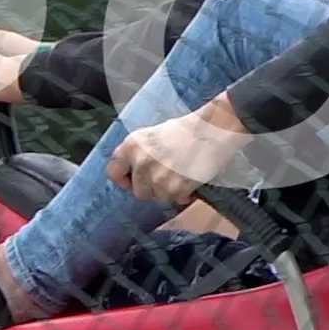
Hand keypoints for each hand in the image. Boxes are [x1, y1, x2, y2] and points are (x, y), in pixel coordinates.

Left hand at [108, 102, 251, 211]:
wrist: (214, 129)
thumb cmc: (188, 129)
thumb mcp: (154, 134)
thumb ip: (139, 153)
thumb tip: (135, 172)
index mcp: (132, 145)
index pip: (113, 172)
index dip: (125, 179)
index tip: (133, 181)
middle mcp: (141, 162)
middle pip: (139, 192)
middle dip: (153, 188)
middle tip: (168, 177)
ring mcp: (157, 177)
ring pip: (158, 198)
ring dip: (170, 192)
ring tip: (182, 176)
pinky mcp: (175, 188)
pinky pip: (175, 200)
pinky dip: (184, 195)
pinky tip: (192, 180)